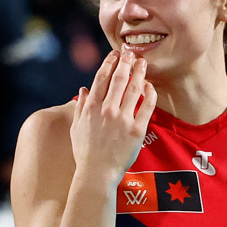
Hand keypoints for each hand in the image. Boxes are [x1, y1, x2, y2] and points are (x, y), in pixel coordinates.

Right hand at [70, 49, 156, 182]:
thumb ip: (80, 107)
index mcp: (91, 107)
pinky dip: (150, 94)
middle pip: (119, 79)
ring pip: (134, 89)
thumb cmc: (85, 153)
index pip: (101, 78)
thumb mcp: (76, 128)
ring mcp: (122, 120)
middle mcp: (107, 110)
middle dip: (126, 62)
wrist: (96, 173)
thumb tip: (83, 90)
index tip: (115, 55)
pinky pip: (147, 107)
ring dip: (139, 73)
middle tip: (131, 54)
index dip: (109, 63)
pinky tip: (151, 86)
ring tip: (143, 63)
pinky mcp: (137, 130)